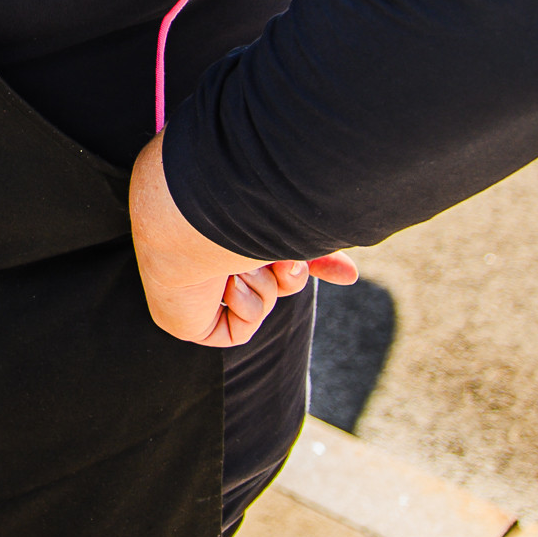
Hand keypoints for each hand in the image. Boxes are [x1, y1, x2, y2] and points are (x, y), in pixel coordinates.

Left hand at [129, 136, 356, 348]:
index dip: (303, 262)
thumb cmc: (232, 208)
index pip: (271, 252)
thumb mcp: (284, 229)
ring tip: (234, 258)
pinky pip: (239, 328)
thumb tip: (350, 276)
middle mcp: (206, 255)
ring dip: (259, 281)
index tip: (346, 273)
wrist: (188, 214)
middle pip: (276, 281)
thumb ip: (314, 249)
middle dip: (288, 272)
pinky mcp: (187, 321)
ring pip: (260, 302)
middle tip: (280, 257)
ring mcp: (194, 288)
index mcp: (223, 224)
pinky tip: (224, 284)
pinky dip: (244, 305)